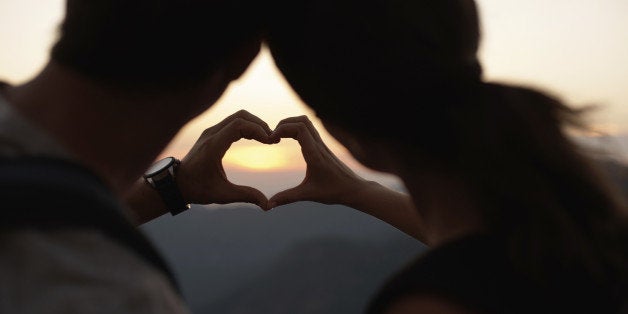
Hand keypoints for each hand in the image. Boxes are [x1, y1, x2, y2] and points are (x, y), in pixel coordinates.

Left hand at [177, 110, 276, 209]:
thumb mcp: (222, 195)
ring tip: (267, 139)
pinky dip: (246, 126)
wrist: (176, 184)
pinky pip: (232, 123)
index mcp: (213, 146)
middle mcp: (211, 134)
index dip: (258, 130)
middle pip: (240, 116)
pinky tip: (255, 138)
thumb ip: (246, 196)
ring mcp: (210, 132)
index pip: (239, 125)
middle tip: (273, 139)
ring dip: (254, 124)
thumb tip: (267, 205)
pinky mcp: (211, 134)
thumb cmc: (197, 189)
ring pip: (237, 117)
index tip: (270, 142)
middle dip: (259, 124)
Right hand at [267, 115, 424, 241]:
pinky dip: (297, 129)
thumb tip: (269, 205)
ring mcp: (322, 145)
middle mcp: (319, 146)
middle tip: (273, 136)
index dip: (283, 128)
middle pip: (302, 120)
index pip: (300, 129)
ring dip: (291, 124)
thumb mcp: (308, 195)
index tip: (272, 139)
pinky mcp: (323, 147)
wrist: (354, 189)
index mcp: (315, 154)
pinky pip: (309, 130)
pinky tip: (289, 140)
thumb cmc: (333, 192)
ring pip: (307, 123)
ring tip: (279, 136)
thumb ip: (287, 198)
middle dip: (284, 123)